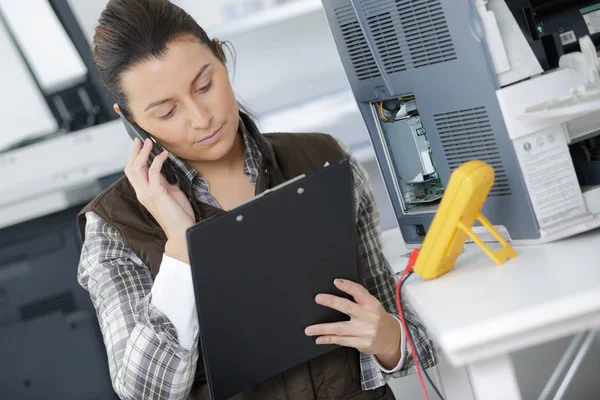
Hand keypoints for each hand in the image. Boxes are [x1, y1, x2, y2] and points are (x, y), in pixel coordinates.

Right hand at [124, 138, 194, 262]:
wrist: (182, 231)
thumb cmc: (178, 215)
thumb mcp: (169, 194)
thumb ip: (163, 183)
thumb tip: (162, 170)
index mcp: (144, 193)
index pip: (133, 172)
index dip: (134, 158)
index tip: (139, 145)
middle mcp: (142, 193)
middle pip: (131, 168)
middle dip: (135, 152)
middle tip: (140, 140)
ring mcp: (148, 194)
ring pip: (137, 169)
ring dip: (143, 153)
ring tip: (149, 143)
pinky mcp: (157, 194)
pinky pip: (153, 173)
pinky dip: (157, 161)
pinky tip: (164, 155)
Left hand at [305, 279, 401, 368]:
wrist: (390, 338)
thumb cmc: (376, 318)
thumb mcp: (372, 305)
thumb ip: (358, 299)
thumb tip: (338, 287)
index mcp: (371, 304)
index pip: (359, 292)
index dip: (348, 286)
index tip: (336, 281)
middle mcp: (368, 317)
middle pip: (347, 307)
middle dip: (332, 302)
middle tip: (318, 298)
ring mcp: (364, 331)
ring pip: (340, 328)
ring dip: (323, 329)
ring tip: (309, 329)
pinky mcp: (361, 343)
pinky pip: (341, 340)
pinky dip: (329, 339)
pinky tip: (319, 339)